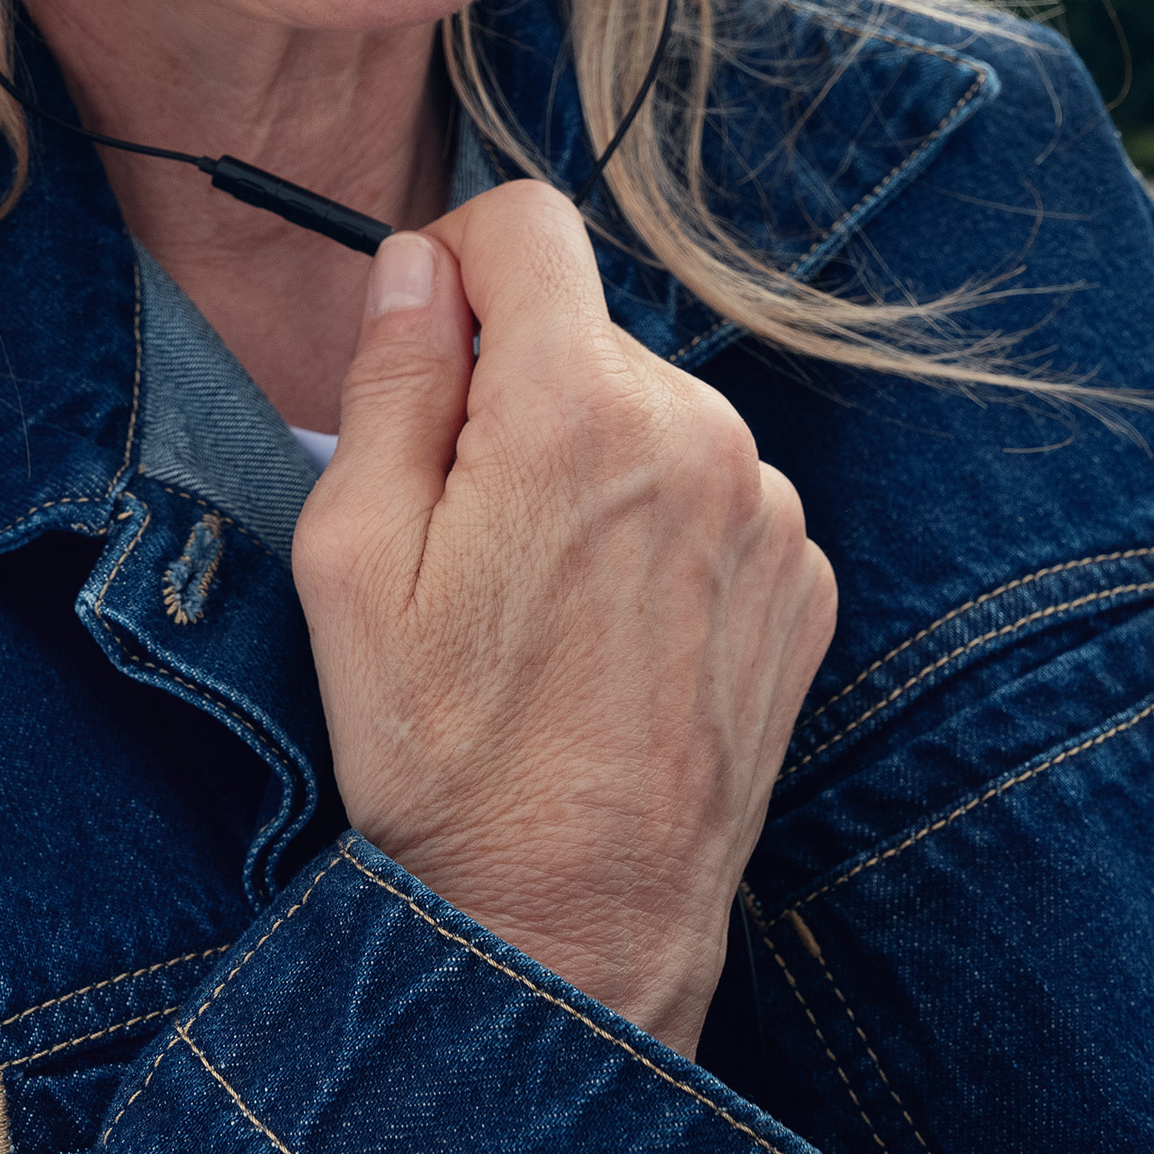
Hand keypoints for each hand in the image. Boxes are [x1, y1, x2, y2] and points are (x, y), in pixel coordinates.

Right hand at [291, 180, 835, 1052]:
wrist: (568, 928)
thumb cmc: (443, 757)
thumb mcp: (352, 561)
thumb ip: (389, 382)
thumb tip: (418, 268)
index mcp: (578, 409)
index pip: (528, 225)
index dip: (456, 264)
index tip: (427, 344)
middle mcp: (700, 436)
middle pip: (586, 332)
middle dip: (515, 391)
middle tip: (462, 528)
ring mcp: (768, 513)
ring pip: (652, 415)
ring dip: (592, 464)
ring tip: (538, 602)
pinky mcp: (801, 583)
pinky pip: (715, 497)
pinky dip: (658, 534)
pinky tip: (609, 636)